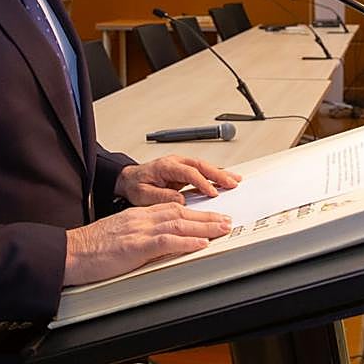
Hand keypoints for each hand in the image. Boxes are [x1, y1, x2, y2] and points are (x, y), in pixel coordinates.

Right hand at [63, 203, 231, 285]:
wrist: (70, 252)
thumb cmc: (89, 248)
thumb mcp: (119, 236)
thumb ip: (140, 235)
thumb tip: (160, 245)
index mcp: (137, 215)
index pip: (172, 208)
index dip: (194, 212)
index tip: (210, 216)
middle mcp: (141, 219)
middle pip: (181, 213)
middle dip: (207, 217)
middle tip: (226, 220)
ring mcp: (139, 230)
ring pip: (178, 223)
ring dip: (204, 226)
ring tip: (223, 228)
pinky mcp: (136, 246)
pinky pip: (166, 241)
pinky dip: (187, 241)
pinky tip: (201, 243)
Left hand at [115, 155, 240, 205]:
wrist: (128, 180)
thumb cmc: (135, 185)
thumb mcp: (143, 194)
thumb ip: (161, 197)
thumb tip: (180, 201)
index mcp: (166, 166)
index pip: (189, 172)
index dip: (202, 182)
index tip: (212, 193)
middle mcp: (175, 162)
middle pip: (201, 165)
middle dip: (218, 174)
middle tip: (232, 184)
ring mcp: (181, 165)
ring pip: (204, 166)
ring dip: (220, 173)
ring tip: (235, 181)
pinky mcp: (184, 171)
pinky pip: (202, 171)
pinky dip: (215, 175)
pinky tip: (225, 180)